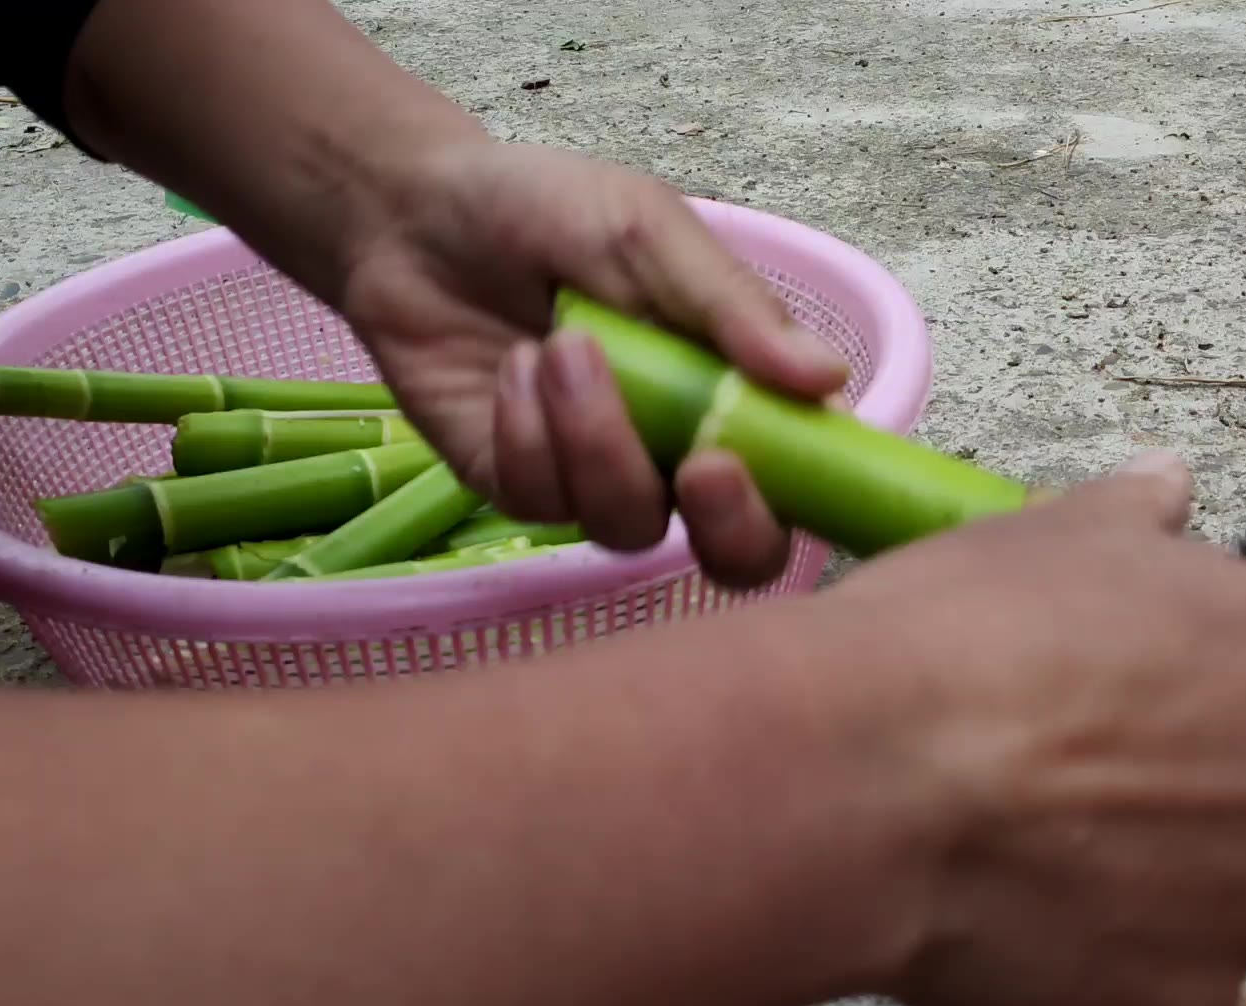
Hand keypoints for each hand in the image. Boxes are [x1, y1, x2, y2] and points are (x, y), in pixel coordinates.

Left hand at [325, 139, 852, 586]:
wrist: (416, 214)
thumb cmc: (547, 209)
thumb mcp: (648, 232)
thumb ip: (731, 307)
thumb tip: (829, 378)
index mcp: (735, 389)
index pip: (803, 481)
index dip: (800, 501)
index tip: (746, 458)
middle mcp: (679, 452)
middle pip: (736, 554)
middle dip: (726, 527)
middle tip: (697, 466)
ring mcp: (598, 479)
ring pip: (630, 524)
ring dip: (599, 440)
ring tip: (559, 346)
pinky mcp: (520, 488)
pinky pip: (543, 502)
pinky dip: (528, 434)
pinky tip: (513, 368)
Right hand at [827, 453, 1245, 1005]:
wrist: (865, 778)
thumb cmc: (951, 642)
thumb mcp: (1040, 533)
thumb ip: (1133, 512)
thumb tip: (1168, 485)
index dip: (1194, 692)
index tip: (1122, 706)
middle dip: (1186, 788)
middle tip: (1065, 778)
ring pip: (1218, 890)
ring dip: (1146, 874)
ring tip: (1026, 845)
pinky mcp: (1190, 990)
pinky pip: (1159, 970)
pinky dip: (1101, 949)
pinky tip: (1015, 906)